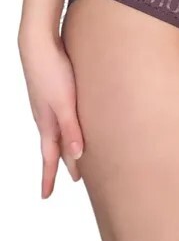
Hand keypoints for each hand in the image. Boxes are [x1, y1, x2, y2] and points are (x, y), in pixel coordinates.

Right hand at [18, 32, 83, 198]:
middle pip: (55, 145)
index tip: (46, 197)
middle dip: (62, 163)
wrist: (38, 44)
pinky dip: (67, 126)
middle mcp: (45, 116)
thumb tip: (77, 156)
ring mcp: (47, 103)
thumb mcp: (64, 103)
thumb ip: (72, 128)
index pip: (49, 156)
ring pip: (58, 130)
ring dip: (65, 144)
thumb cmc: (51, 72)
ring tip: (74, 153)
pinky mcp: (53, 90)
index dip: (49, 177)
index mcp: (46, 122)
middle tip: (74, 178)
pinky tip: (72, 121)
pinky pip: (60, 116)